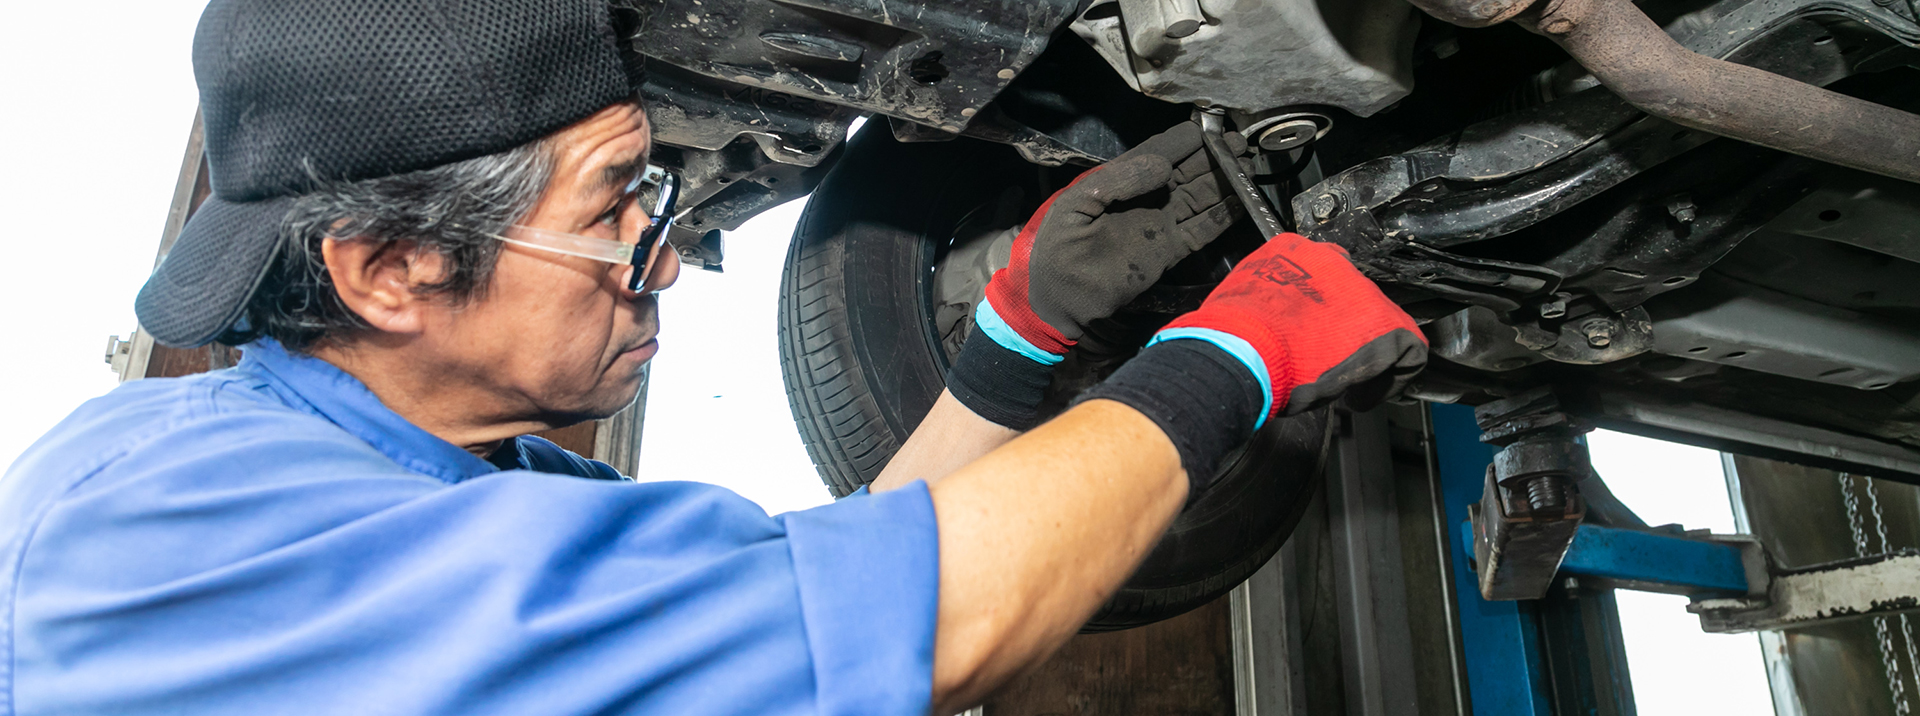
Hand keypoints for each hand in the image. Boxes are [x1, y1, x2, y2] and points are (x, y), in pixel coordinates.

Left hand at [975, 121, 1245, 362]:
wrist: (1060, 299)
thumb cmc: (1058, 249)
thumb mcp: (1077, 204)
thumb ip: (1116, 180)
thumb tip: (1163, 165)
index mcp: (1121, 180)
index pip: (1159, 152)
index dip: (1185, 140)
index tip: (1209, 129)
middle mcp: (1146, 197)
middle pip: (1187, 170)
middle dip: (1213, 156)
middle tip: (1239, 144)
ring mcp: (1160, 223)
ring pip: (1200, 196)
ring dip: (1223, 181)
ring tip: (1247, 165)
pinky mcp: (1170, 250)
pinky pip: (1202, 229)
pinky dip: (1222, 215)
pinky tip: (1241, 201)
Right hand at [1156, 232, 1427, 420]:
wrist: (1242, 348)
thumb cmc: (1233, 334)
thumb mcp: (1244, 302)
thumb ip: (1267, 303)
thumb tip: (1272, 322)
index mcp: (1293, 250)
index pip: (1325, 275)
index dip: (1324, 311)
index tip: (1317, 335)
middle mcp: (1333, 261)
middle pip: (1356, 298)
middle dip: (1345, 333)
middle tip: (1328, 362)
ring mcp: (1361, 291)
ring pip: (1381, 322)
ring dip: (1366, 354)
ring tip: (1346, 384)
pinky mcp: (1384, 324)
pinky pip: (1406, 351)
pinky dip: (1388, 378)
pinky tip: (1359, 396)